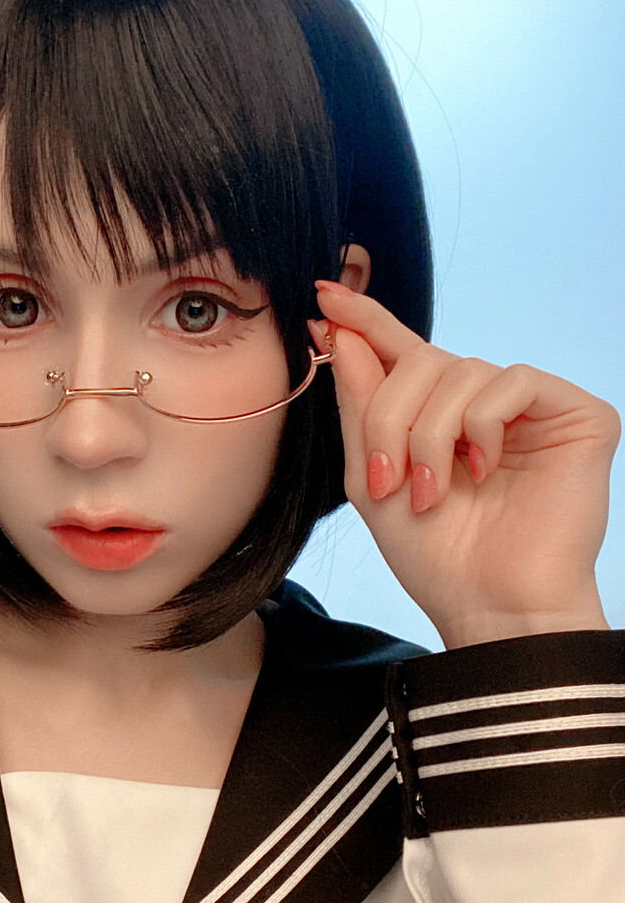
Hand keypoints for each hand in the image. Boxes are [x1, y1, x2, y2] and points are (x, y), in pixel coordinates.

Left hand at [309, 283, 619, 647]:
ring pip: (463, 370)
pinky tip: (485, 470)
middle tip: (386, 478)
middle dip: (391, 416)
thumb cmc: (437, 559)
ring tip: (435, 491)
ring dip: (431, 433)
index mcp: (440, 419)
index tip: (325, 295)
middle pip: (423, 360)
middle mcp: (487, 407)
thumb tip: (340, 328)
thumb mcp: (372, 479)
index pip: (403, 352)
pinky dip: (483, 425)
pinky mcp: (577, 415)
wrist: (490, 608)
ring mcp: (533, 410)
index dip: (366, 322)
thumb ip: (360, 405)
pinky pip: (512, 380)